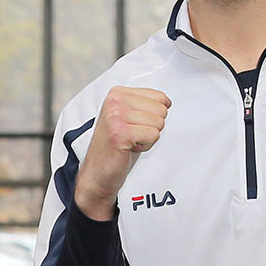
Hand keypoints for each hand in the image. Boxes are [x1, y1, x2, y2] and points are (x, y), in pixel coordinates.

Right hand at [74, 86, 170, 219]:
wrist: (98, 172)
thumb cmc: (114, 147)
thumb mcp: (128, 118)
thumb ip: (144, 105)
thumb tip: (167, 102)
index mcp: (117, 93)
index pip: (159, 96)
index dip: (153, 116)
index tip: (134, 124)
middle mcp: (115, 102)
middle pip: (161, 110)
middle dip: (151, 127)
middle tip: (131, 135)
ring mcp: (116, 116)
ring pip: (158, 123)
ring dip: (147, 137)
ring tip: (129, 142)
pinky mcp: (121, 133)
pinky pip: (153, 135)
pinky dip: (145, 146)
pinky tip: (129, 148)